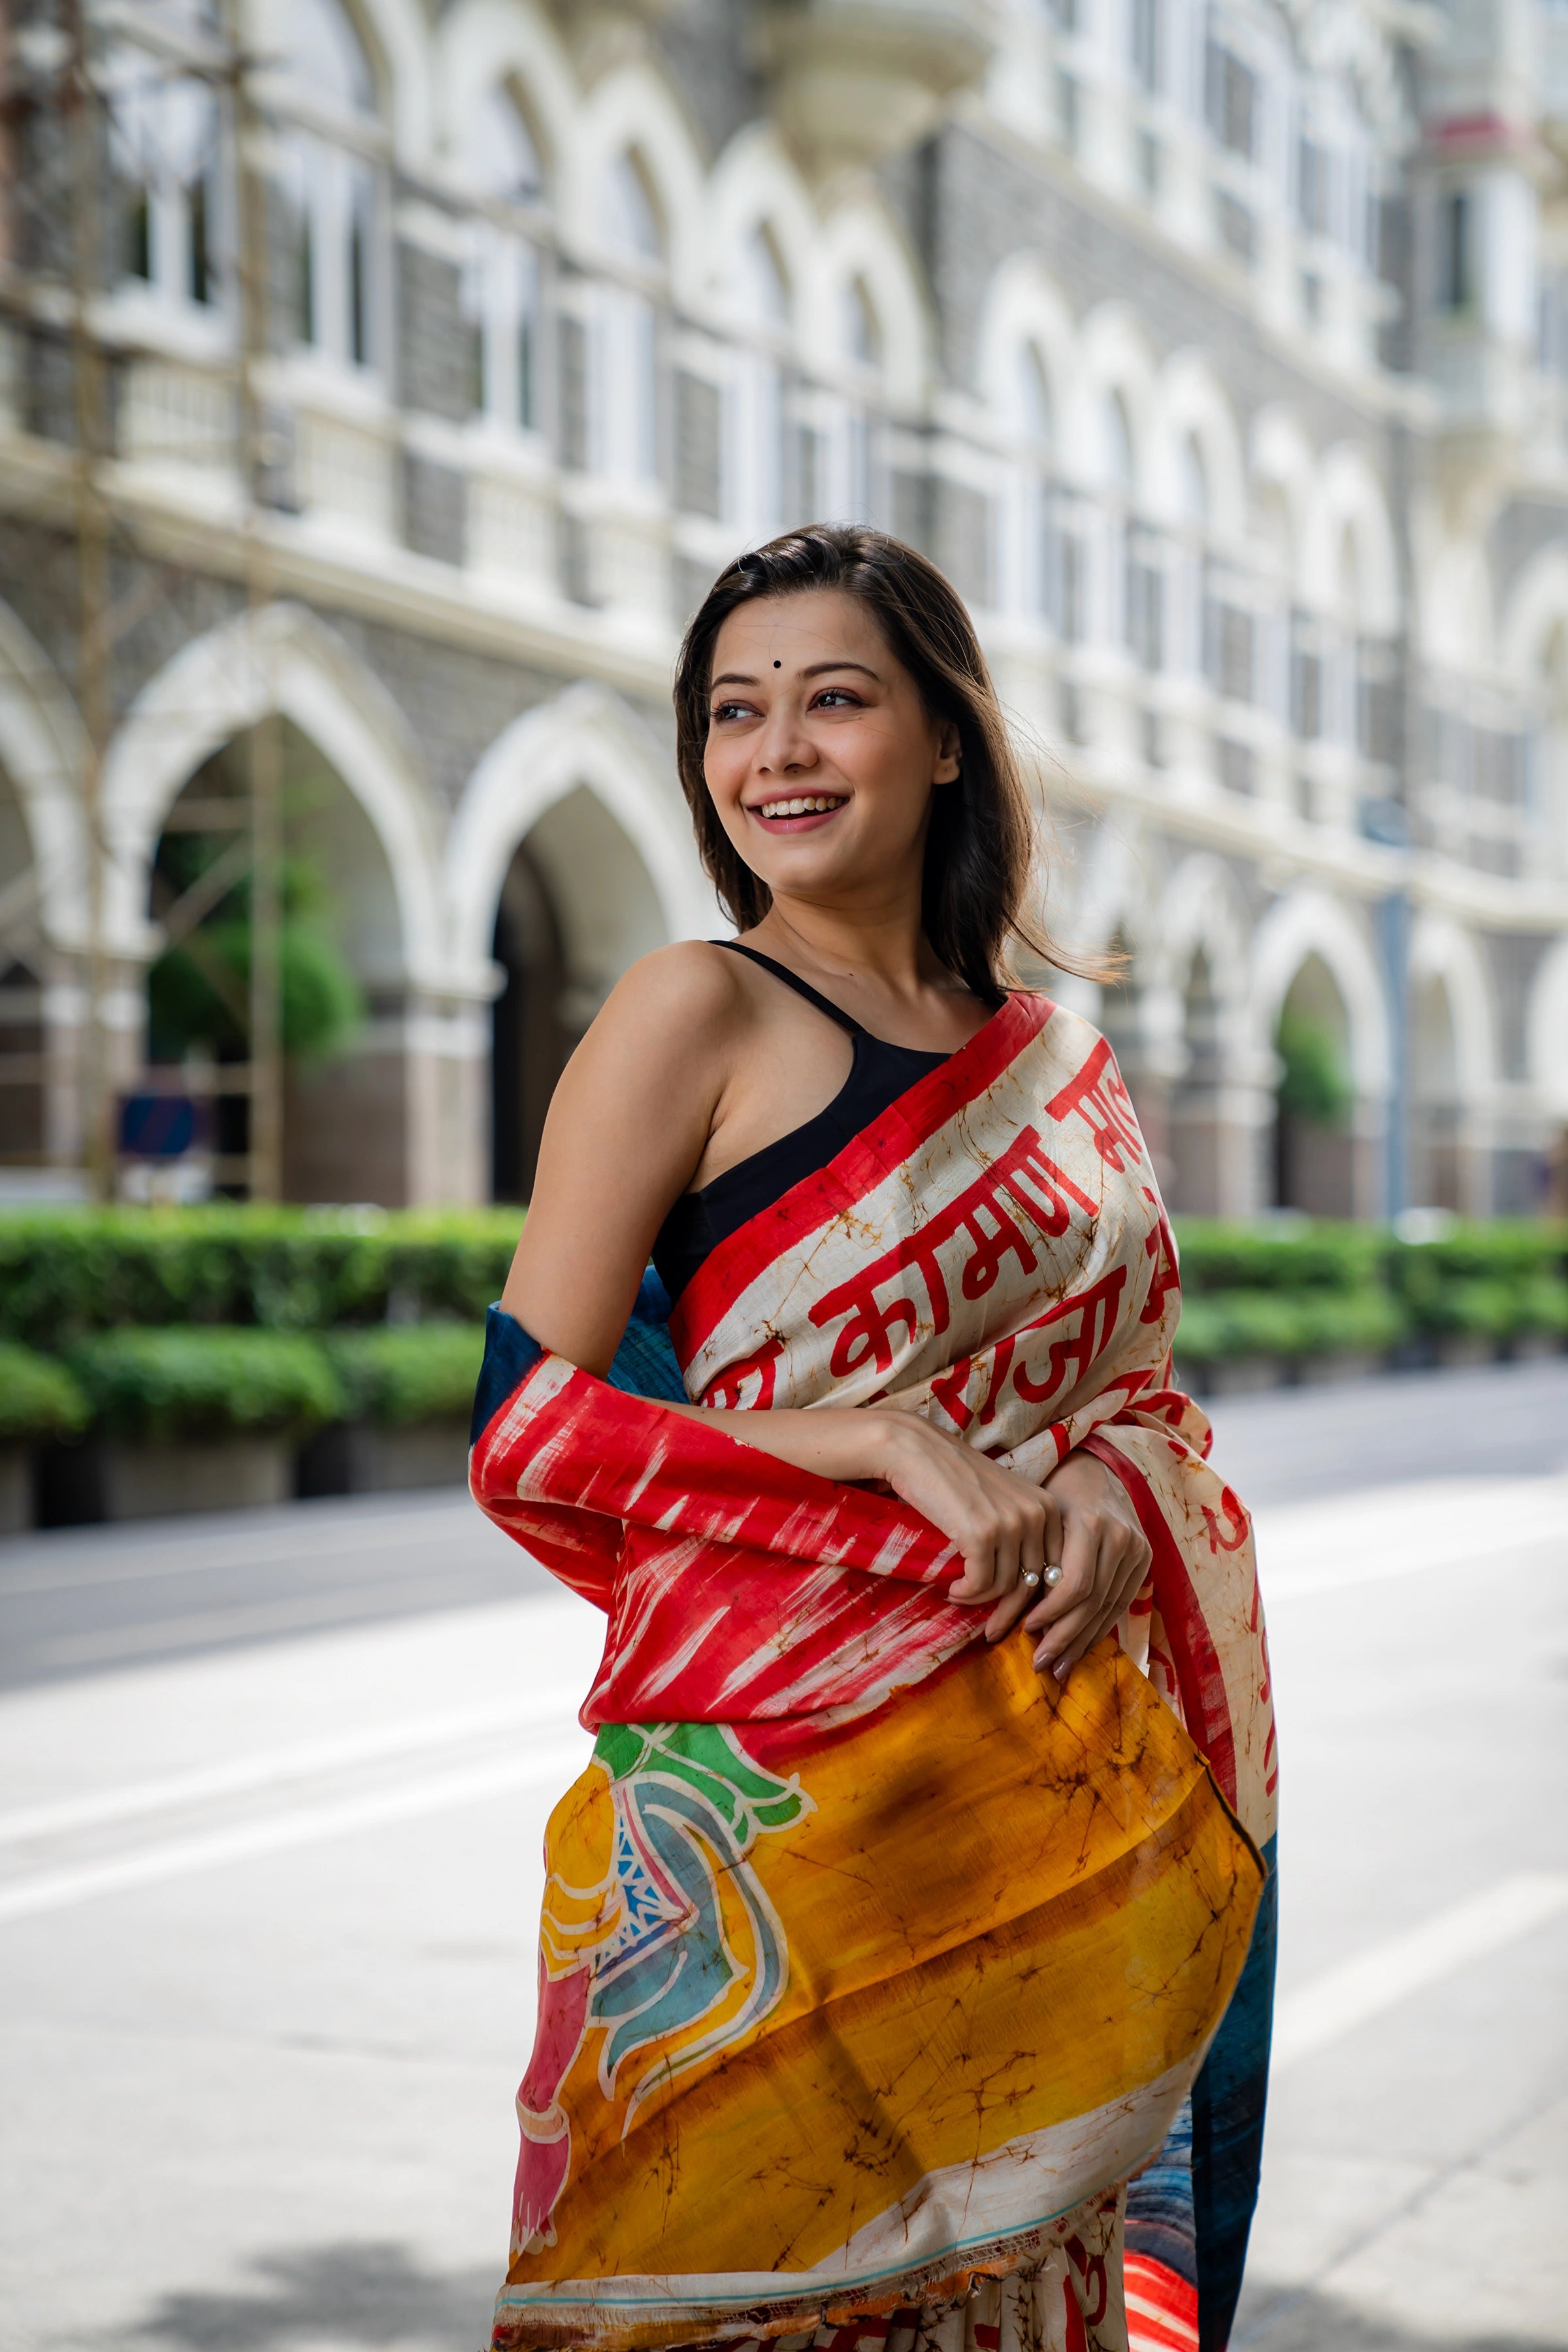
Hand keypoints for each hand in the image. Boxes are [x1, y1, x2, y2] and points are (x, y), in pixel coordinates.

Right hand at [876, 1415, 1054, 1638]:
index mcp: (1048, 1506)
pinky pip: (981, 1584)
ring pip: (1007, 1587)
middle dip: (1013, 1614)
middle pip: (1036, 1583)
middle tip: (992, 1632)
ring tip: (961, 1596)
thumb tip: (1027, 1590)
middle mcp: (1037, 1514)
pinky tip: (952, 1589)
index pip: (1056, 1568)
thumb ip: (1021, 1535)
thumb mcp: (1002, 1502)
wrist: (915, 1450)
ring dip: (981, 1601)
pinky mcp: (983, 1533)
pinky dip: (966, 1594)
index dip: (1037, 1600)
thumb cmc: (954, 1479)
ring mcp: (1011, 1523)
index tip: (1016, 1616)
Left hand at [1020, 1450, 1151, 1685]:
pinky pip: (1120, 1603)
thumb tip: (1014, 1610)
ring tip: (1059, 1667)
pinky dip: (1099, 1628)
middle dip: (1064, 1638)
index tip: (1026, 1630)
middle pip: (1093, 1602)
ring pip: (1108, 1608)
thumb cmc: (1056, 1494)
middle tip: (1039, 1664)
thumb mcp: (1042, 1517)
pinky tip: (1081, 1648)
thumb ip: (1036, 1558)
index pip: (1075, 1585)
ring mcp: (1137, 1549)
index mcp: (1091, 1523)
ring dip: (1082, 1642)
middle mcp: (1120, 1537)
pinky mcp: (1145, 1559)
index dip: (1051, 1613)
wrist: (1096, 1470)